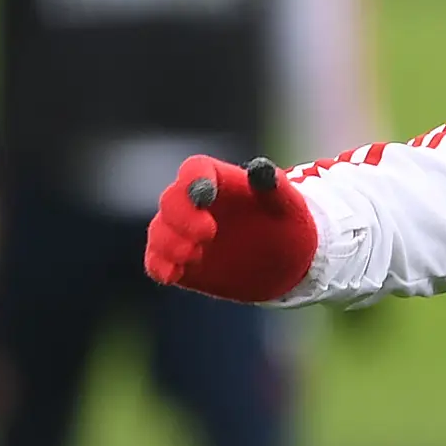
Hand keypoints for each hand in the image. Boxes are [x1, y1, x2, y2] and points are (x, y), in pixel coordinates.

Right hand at [145, 154, 316, 301]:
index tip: (205, 194)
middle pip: (171, 201)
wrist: (286, 261)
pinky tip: (172, 276)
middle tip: (208, 233)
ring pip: (160, 231)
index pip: (195, 170)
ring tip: (194, 254)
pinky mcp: (179, 261)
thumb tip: (261, 170)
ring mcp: (182, 232)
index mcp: (217, 179)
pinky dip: (159, 267)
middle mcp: (192, 202)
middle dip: (181, 216)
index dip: (195, 179)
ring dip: (170, 242)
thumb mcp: (289, 206)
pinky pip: (157, 262)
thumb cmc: (287, 223)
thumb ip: (275, 188)